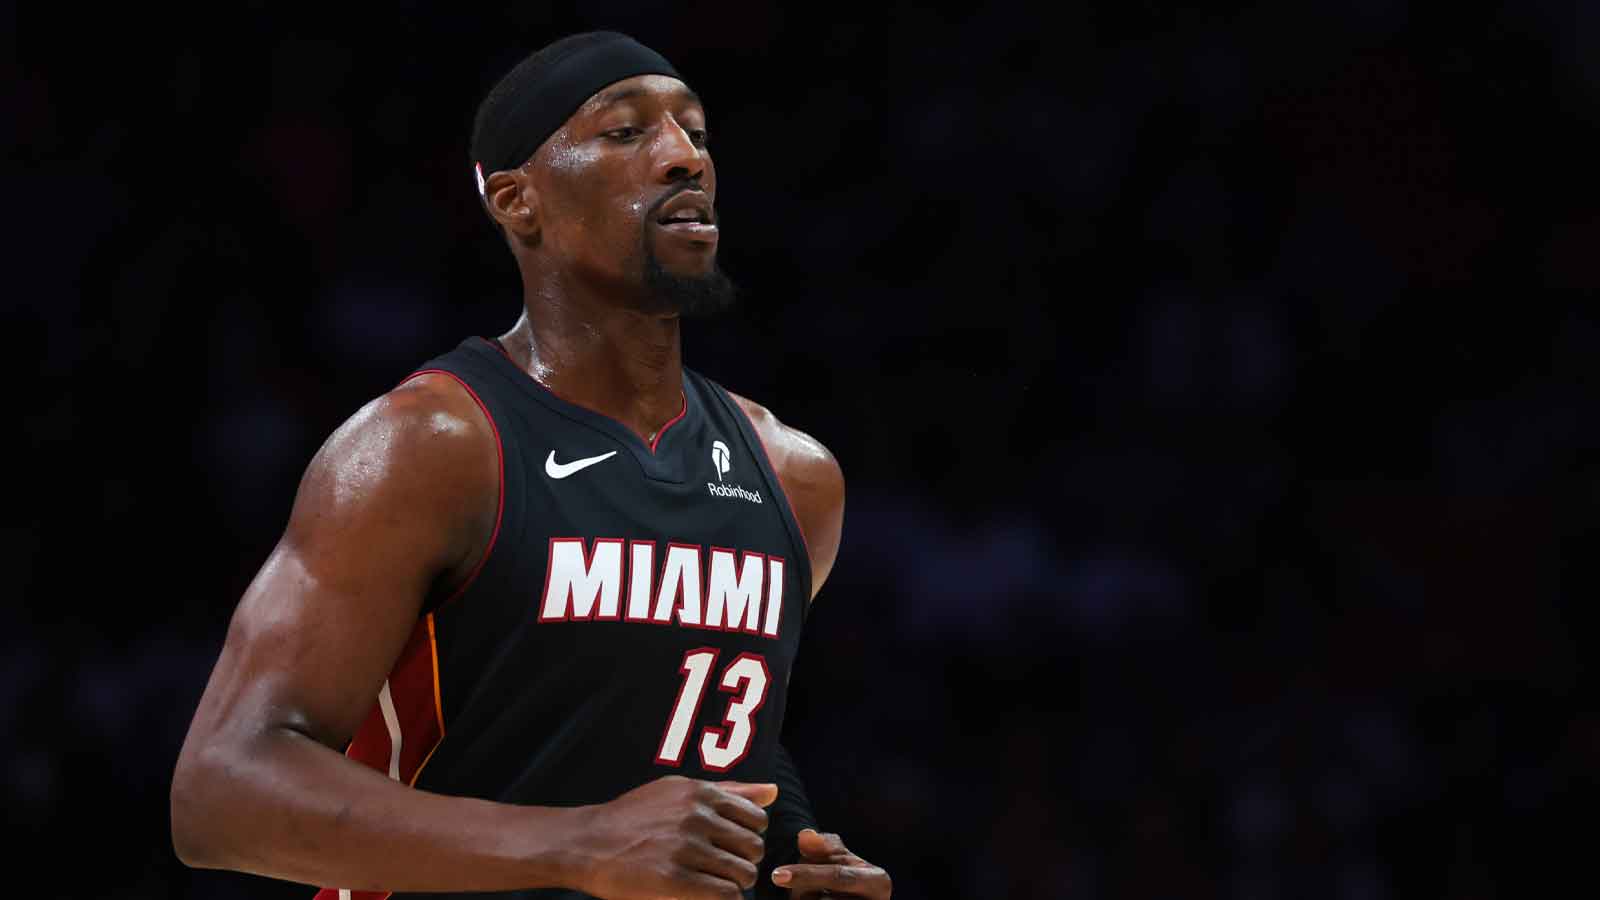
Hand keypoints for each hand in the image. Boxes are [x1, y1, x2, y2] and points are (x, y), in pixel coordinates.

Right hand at [571, 775, 775, 899]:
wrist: (588, 842)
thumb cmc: (634, 817)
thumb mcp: (678, 792)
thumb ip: (729, 791)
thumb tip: (772, 792)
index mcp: (700, 794)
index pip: (756, 819)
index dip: (748, 837)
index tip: (730, 846)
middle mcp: (697, 817)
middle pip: (753, 848)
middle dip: (743, 862)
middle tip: (723, 869)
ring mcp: (686, 848)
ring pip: (743, 873)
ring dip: (734, 884)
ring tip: (714, 884)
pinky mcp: (675, 880)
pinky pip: (725, 895)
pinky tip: (708, 896)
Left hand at [771, 829, 891, 898]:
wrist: (853, 898)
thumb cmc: (844, 878)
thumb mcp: (837, 858)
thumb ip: (821, 846)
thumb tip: (806, 835)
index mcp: (878, 881)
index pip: (837, 876)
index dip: (806, 874)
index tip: (777, 874)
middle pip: (825, 899)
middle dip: (803, 891)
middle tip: (785, 880)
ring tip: (809, 894)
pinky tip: (811, 899)